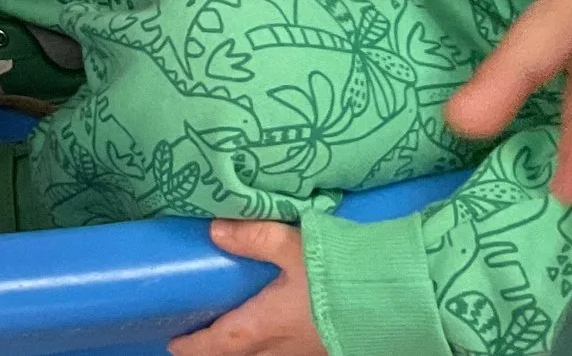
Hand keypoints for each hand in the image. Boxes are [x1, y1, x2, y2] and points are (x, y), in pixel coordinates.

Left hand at [169, 221, 326, 355]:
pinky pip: (291, 354)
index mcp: (266, 325)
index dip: (195, 345)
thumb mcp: (292, 245)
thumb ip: (252, 237)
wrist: (397, 298)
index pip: (220, 342)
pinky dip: (273, 348)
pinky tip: (277, 335)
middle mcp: (284, 347)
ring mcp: (308, 351)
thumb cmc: (341, 272)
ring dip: (248, 351)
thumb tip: (213, 229)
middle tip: (199, 343)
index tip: (174, 343)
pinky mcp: (330, 347)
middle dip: (218, 353)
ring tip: (235, 339)